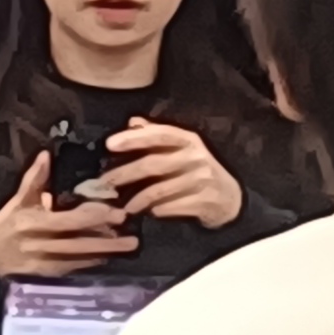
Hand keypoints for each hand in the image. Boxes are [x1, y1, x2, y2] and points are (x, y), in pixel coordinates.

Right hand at [0, 151, 139, 280]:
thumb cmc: (4, 226)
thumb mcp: (16, 201)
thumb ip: (34, 179)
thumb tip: (46, 154)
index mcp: (34, 223)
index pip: (70, 221)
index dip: (95, 217)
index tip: (117, 212)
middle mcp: (41, 245)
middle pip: (80, 244)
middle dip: (108, 241)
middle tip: (133, 237)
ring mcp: (45, 263)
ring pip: (80, 259)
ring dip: (105, 253)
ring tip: (128, 248)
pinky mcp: (47, 275)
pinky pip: (73, 269)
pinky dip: (92, 263)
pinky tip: (108, 258)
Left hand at [95, 118, 242, 229]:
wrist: (229, 198)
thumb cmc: (197, 170)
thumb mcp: (182, 148)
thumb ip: (157, 135)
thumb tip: (132, 121)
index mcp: (188, 140)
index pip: (158, 135)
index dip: (133, 138)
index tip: (109, 144)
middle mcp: (195, 156)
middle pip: (153, 164)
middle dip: (124, 173)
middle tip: (104, 183)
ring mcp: (201, 179)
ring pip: (159, 190)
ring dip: (137, 199)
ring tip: (123, 207)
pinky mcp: (203, 201)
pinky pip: (171, 207)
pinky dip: (155, 211)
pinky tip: (146, 213)